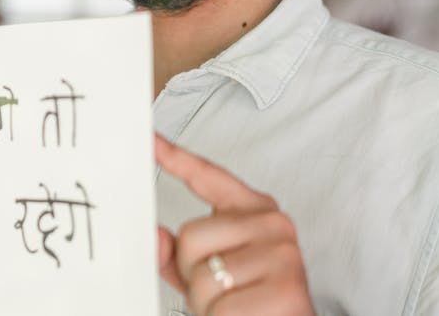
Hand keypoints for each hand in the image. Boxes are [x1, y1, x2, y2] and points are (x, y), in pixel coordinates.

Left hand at [155, 135, 313, 315]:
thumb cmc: (252, 301)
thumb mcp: (210, 273)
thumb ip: (178, 254)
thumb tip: (156, 238)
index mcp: (254, 212)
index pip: (210, 177)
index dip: (177, 158)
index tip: (151, 140)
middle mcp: (272, 225)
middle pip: (190, 237)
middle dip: (192, 273)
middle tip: (221, 289)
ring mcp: (282, 253)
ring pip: (202, 276)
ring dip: (206, 303)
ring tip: (235, 304)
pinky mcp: (286, 287)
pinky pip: (222, 306)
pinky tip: (245, 315)